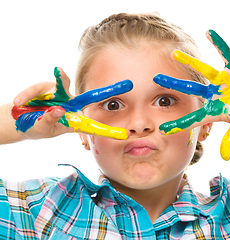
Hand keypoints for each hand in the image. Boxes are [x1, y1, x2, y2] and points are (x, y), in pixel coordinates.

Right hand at [12, 67, 132, 139]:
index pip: (92, 126)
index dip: (107, 130)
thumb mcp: (41, 128)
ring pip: (61, 86)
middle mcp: (70, 106)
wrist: (18, 119)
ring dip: (48, 89)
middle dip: (106, 91)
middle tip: (126, 85)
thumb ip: (49, 121)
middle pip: (88, 98)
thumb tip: (59, 110)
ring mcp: (60, 95)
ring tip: (26, 102)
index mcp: (72, 121)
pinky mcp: (47, 87)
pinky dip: (28, 94)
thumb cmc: (34, 127)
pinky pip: (41, 86)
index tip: (123, 135)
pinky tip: (19, 102)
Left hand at [154, 30, 229, 160]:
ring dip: (190, 61)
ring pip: (203, 70)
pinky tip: (209, 33)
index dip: (178, 124)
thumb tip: (225, 157)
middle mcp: (214, 94)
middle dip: (173, 84)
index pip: (192, 118)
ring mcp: (222, 81)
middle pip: (190, 89)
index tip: (161, 129)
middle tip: (155, 78)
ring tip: (174, 52)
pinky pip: (226, 54)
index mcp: (214, 109)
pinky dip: (220, 44)